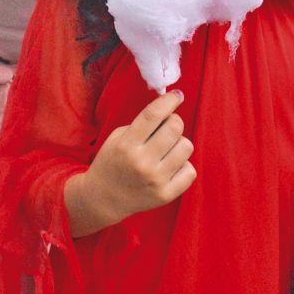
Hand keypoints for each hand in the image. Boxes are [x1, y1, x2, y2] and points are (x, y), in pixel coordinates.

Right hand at [72, 91, 194, 231]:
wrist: (103, 198)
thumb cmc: (112, 162)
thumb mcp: (118, 138)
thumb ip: (141, 124)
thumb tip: (170, 110)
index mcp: (127, 144)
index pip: (153, 115)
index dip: (169, 100)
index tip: (177, 95)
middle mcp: (142, 162)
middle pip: (175, 128)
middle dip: (174, 122)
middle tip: (167, 127)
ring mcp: (156, 180)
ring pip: (186, 147)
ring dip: (179, 144)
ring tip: (167, 150)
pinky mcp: (166, 195)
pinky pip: (190, 170)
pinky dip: (183, 166)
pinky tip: (170, 167)